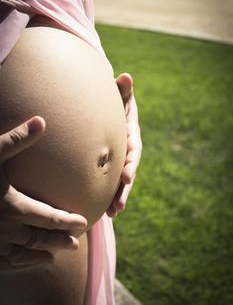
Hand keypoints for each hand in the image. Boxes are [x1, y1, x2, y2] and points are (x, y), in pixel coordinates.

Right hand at [0, 116, 86, 270]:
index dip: (68, 221)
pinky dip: (18, 265)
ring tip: (53, 257)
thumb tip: (41, 120)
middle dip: (60, 241)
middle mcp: (7, 230)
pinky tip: (23, 263)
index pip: (50, 217)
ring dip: (41, 255)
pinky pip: (4, 264)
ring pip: (24, 254)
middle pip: (41, 239)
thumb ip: (16, 140)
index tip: (83, 223)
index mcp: (14, 207)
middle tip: (75, 244)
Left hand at [107, 73, 141, 216]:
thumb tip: (125, 76)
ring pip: (120, 182)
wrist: (108, 111)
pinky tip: (103, 212)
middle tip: (117, 206)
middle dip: (124, 189)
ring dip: (117, 198)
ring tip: (111, 214)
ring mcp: (120, 159)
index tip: (126, 177)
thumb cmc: (114, 102)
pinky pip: (111, 182)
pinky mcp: (111, 165)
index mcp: (131, 134)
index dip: (131, 164)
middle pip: (128, 172)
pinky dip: (108, 197)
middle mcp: (128, 150)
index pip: (133, 151)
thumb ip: (123, 91)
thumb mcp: (120, 96)